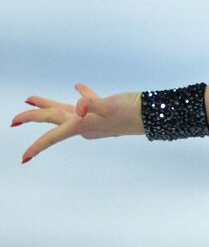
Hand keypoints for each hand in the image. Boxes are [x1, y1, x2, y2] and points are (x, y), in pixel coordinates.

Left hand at [12, 84, 144, 163]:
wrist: (156, 115)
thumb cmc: (134, 112)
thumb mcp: (112, 106)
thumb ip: (93, 104)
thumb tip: (79, 107)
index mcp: (83, 124)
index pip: (54, 135)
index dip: (37, 146)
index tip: (23, 159)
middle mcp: (86, 125)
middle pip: (54, 120)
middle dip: (34, 117)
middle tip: (14, 121)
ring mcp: (95, 119)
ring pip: (66, 111)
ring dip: (49, 105)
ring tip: (32, 99)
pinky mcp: (106, 112)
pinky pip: (87, 104)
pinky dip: (81, 97)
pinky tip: (80, 87)